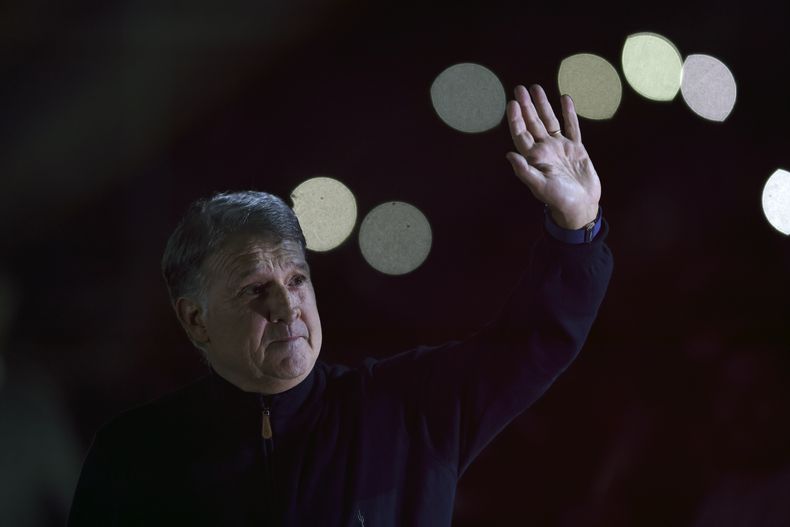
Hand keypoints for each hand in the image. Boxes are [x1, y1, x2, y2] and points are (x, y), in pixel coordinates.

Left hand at [505, 84, 600, 229]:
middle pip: (533, 123)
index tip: (512, 103)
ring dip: (543, 105)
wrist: (581, 206)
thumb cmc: (559, 200)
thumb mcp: (540, 186)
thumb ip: (524, 171)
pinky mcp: (576, 149)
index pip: (521, 134)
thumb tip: (508, 155)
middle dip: (526, 106)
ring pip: (550, 121)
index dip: (516, 119)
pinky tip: (565, 98)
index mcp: (534, 158)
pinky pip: (572, 126)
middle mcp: (545, 150)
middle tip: (519, 88)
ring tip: (536, 88)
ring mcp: (560, 148)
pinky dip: (569, 113)